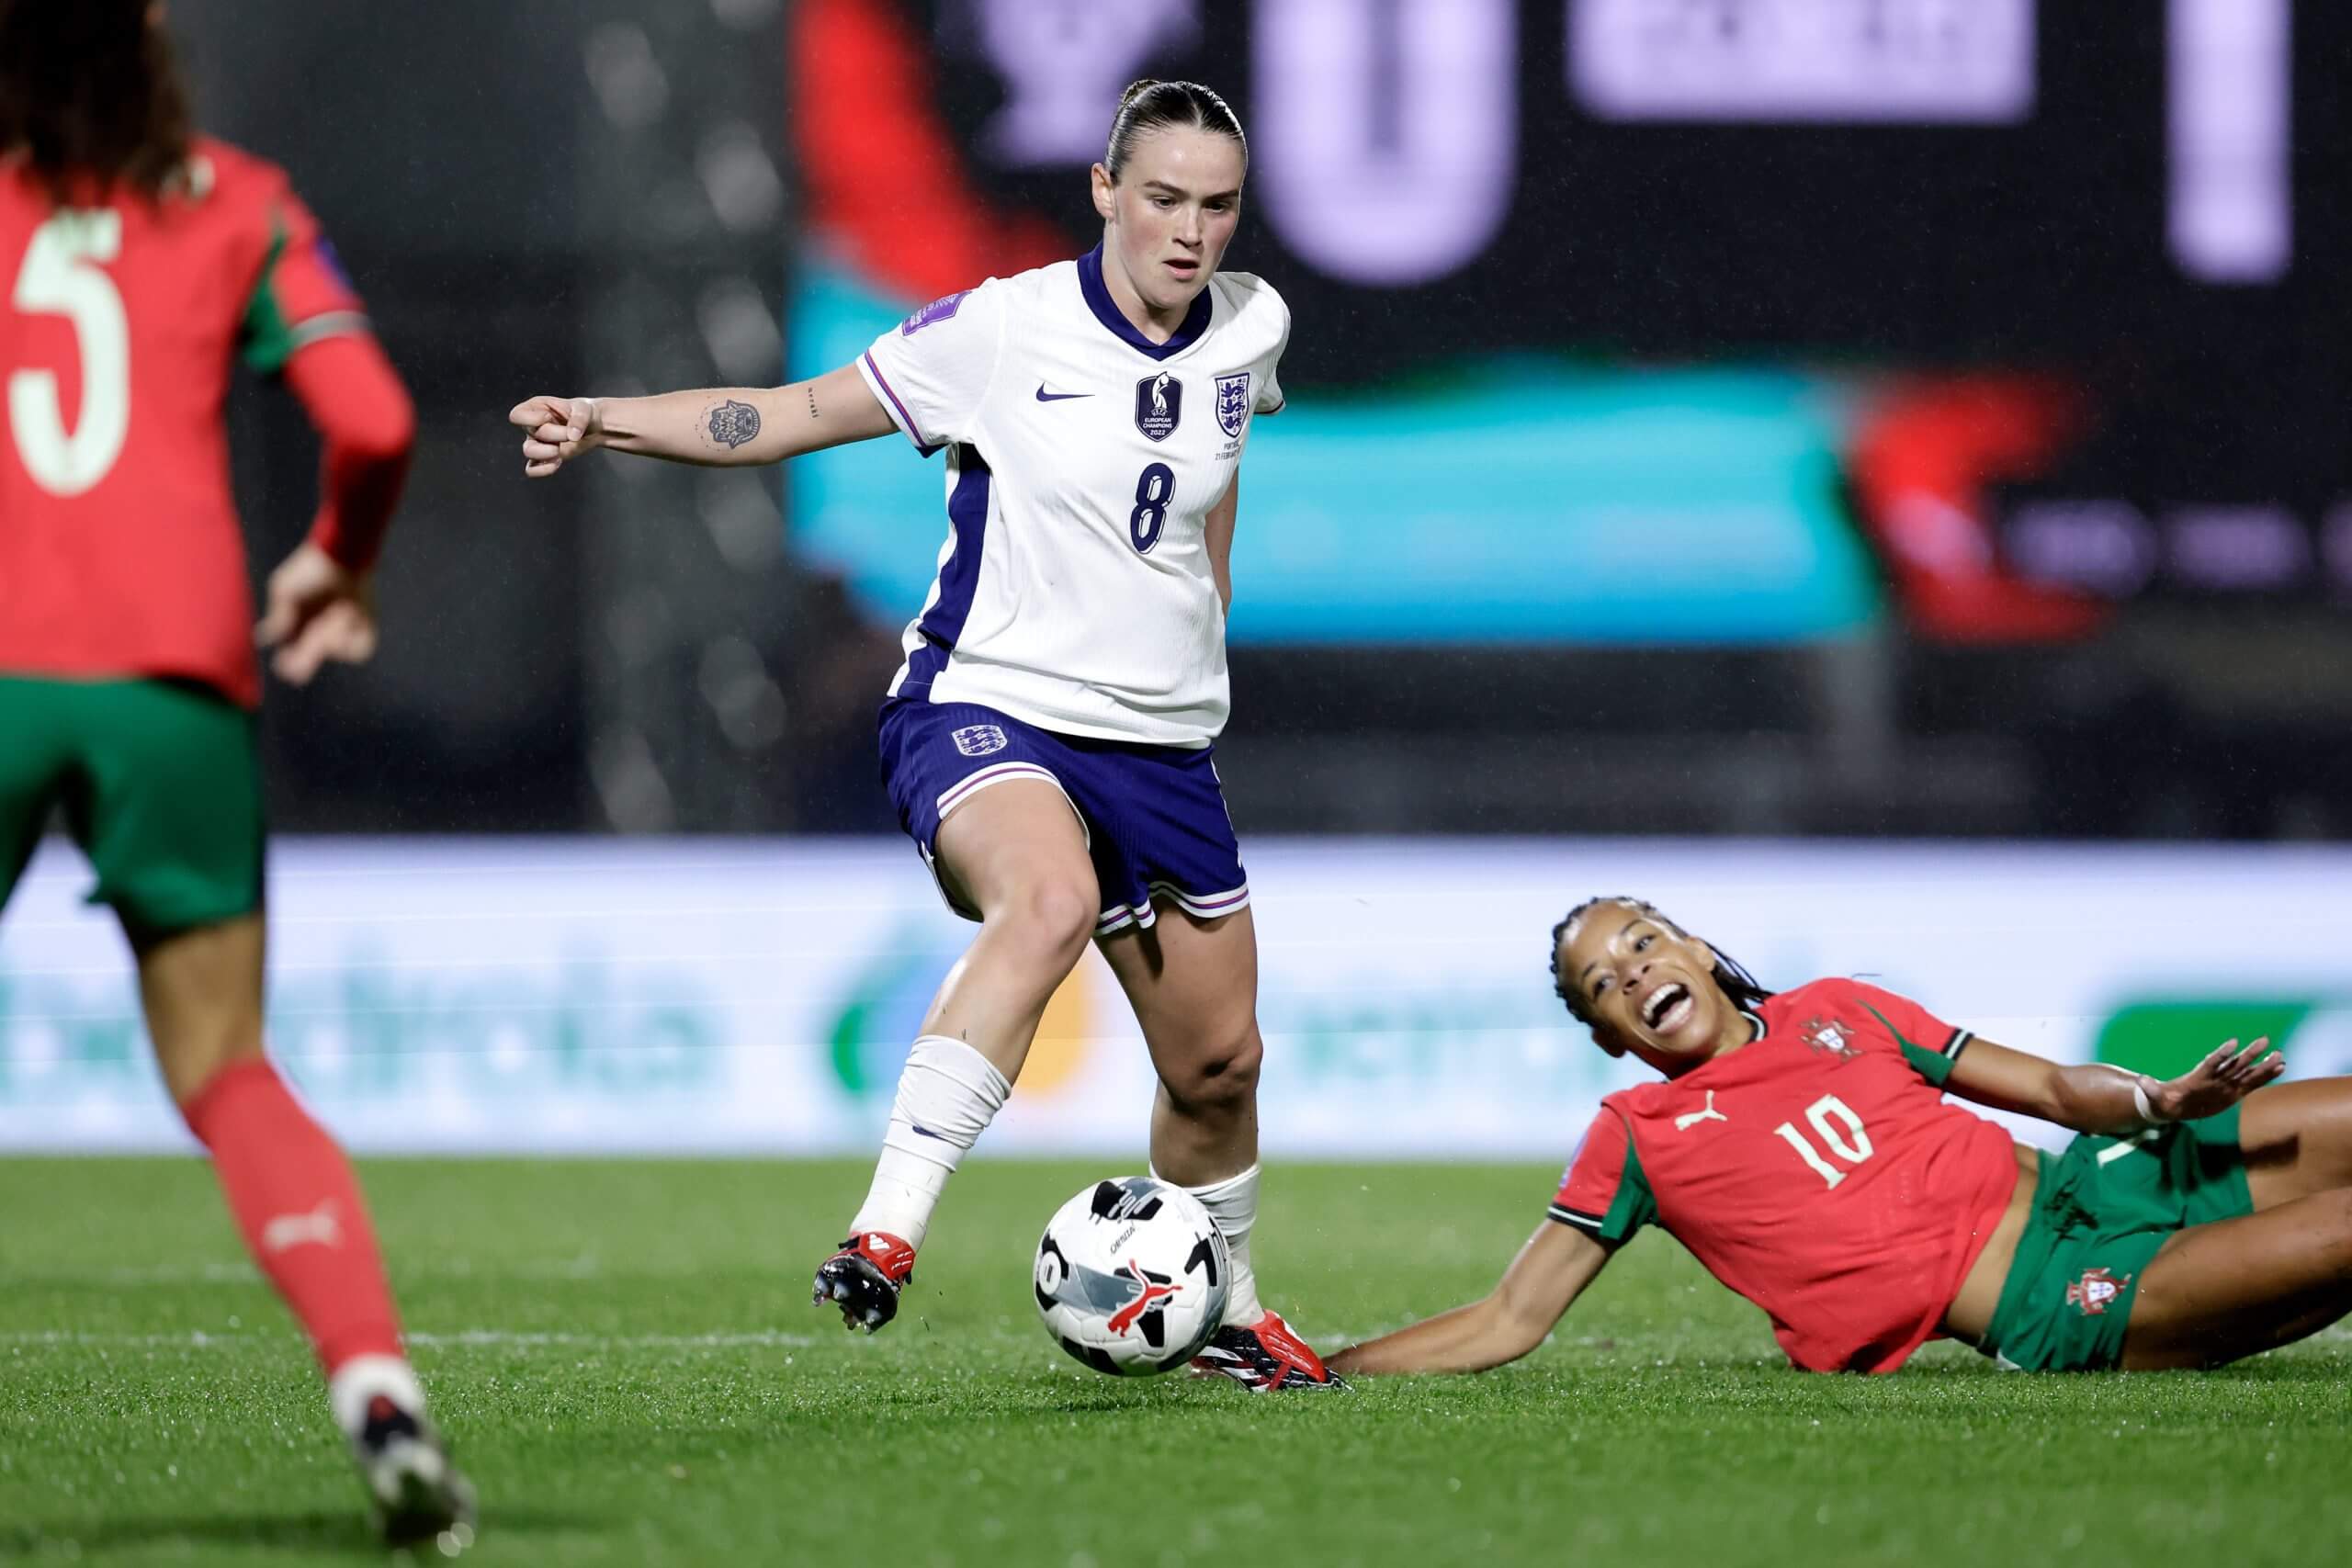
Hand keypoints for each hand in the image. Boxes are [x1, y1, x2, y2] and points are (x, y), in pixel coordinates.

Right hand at [255, 541, 377, 685]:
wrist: (343, 555)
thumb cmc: (309, 569)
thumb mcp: (284, 589)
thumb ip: (278, 615)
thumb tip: (266, 638)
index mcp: (299, 623)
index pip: (291, 651)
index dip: (287, 663)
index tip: (283, 666)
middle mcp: (320, 630)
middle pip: (312, 655)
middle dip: (305, 662)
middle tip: (300, 667)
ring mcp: (342, 629)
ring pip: (335, 650)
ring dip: (333, 638)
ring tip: (336, 615)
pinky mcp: (365, 627)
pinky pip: (361, 649)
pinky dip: (353, 638)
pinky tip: (349, 618)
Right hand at [510, 394, 601, 476]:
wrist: (592, 427)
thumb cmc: (583, 413)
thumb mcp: (585, 409)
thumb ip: (579, 419)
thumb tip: (573, 436)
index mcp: (535, 408)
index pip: (517, 415)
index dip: (533, 419)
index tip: (550, 417)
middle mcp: (532, 425)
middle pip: (531, 434)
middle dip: (555, 434)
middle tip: (570, 435)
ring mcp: (537, 443)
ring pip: (528, 452)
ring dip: (547, 452)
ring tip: (560, 450)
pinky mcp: (544, 458)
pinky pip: (532, 469)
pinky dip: (543, 469)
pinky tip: (558, 462)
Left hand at [2148, 1037, 2282, 1122]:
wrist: (2171, 1106)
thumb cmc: (2162, 1101)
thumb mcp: (2154, 1097)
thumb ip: (2150, 1089)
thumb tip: (2141, 1080)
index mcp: (2197, 1078)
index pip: (2211, 1063)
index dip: (2221, 1054)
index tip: (2233, 1042)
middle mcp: (2214, 1078)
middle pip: (2234, 1064)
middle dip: (2249, 1053)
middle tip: (2264, 1040)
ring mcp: (2225, 1084)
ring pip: (2247, 1073)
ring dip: (2263, 1065)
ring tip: (2279, 1054)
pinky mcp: (2233, 1093)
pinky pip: (2251, 1085)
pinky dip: (2265, 1077)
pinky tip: (2280, 1069)